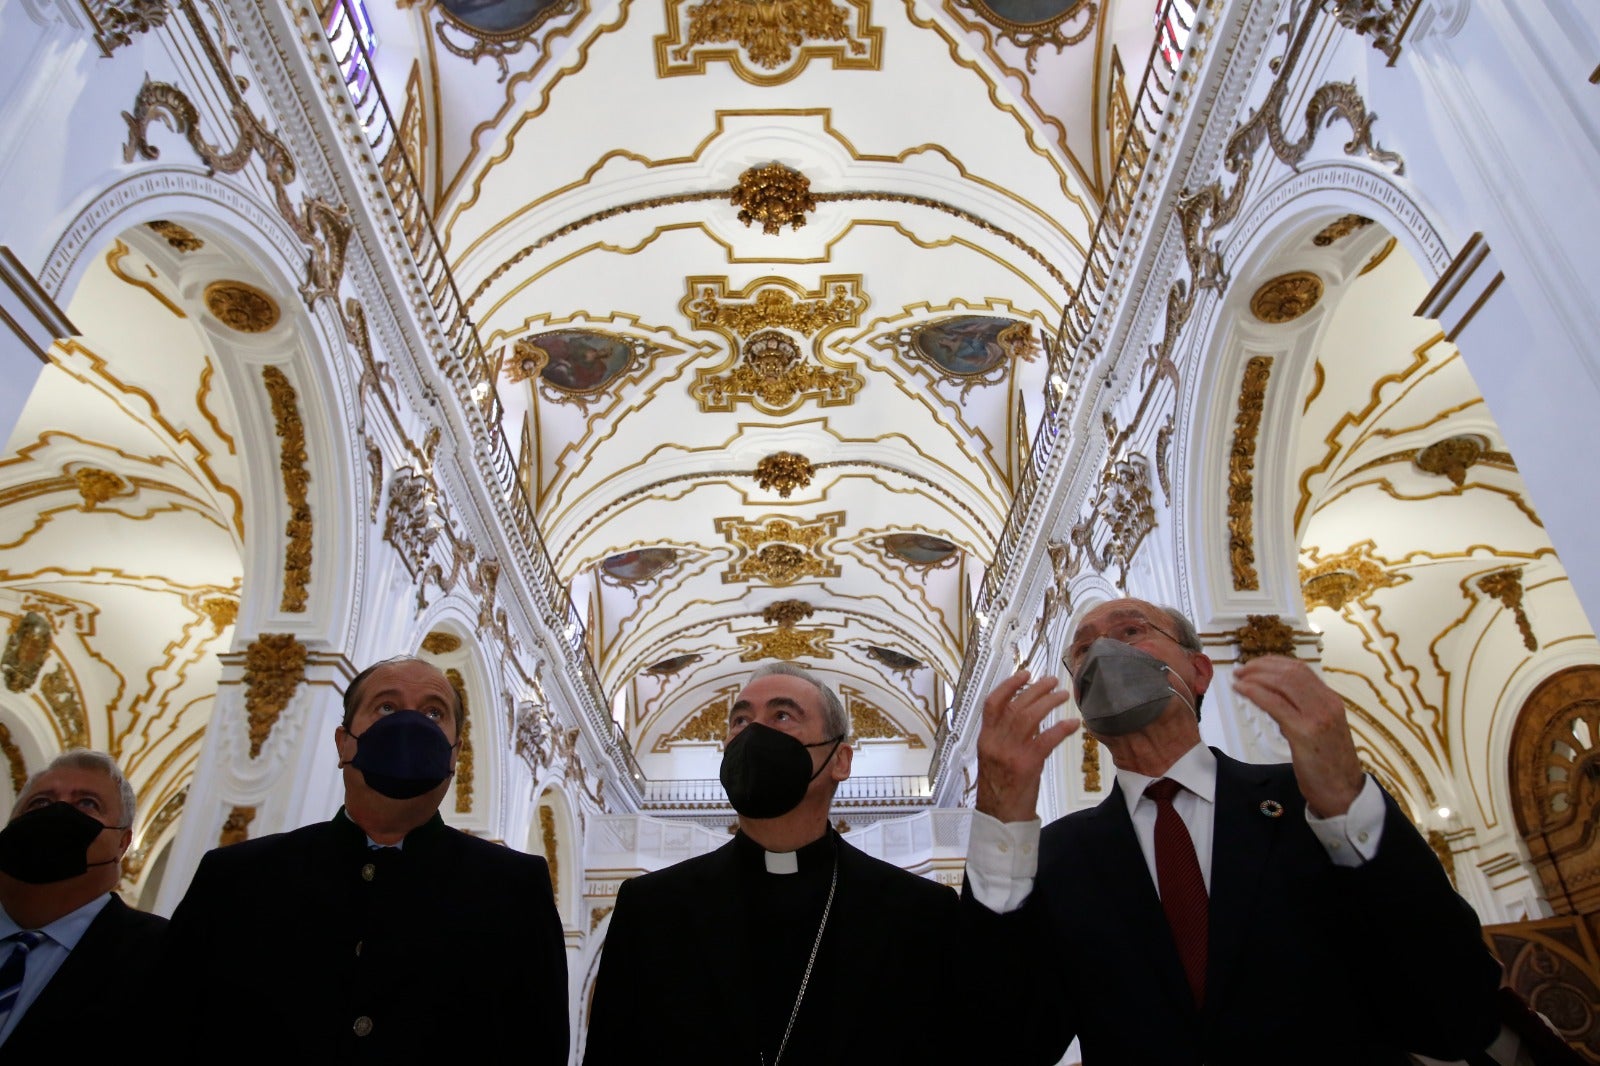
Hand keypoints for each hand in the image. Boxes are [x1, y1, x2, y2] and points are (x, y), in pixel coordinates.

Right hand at [974, 669, 1078, 822]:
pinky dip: (1060, 729)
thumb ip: (1008, 736)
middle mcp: (996, 743)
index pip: (992, 704)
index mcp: (986, 739)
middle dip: (1035, 690)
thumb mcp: (996, 758)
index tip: (1024, 673)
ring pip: (1029, 718)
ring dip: (1048, 703)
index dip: (1008, 685)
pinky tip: (1072, 723)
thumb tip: (1030, 716)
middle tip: (1052, 681)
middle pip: (1015, 706)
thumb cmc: (1000, 789)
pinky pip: (1045, 740)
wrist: (1000, 818)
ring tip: (1062, 695)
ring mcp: (1010, 753)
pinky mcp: (1027, 765)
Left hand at [1231, 655, 1363, 817]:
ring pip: (1282, 683)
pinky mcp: (1304, 733)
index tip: (1255, 664)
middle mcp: (1327, 704)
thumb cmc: (1329, 765)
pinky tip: (1242, 691)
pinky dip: (1255, 692)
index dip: (1274, 662)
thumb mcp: (1320, 730)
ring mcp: (1317, 717)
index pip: (1301, 669)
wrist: (1344, 793)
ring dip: (1255, 676)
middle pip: (1290, 672)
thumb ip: (1301, 712)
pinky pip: (1275, 704)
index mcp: (1331, 701)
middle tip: (1240, 670)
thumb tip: (1273, 699)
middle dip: (1260, 667)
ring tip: (1238, 679)